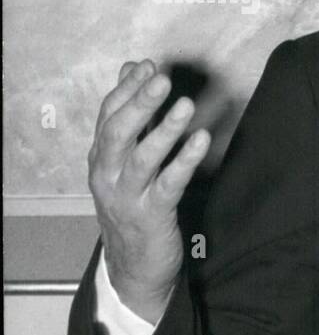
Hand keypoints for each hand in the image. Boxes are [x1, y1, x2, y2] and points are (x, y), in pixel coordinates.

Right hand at [87, 60, 209, 324]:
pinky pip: (168, 185)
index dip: (127, 90)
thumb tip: (132, 69)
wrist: (133, 268)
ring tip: (186, 105)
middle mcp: (107, 176)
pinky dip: (185, 161)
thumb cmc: (134, 206)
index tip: (148, 66)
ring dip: (164, 129)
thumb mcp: (124, 164)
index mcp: (100, 160)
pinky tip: (201, 141)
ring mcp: (128, 197)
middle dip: (140, 103)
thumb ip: (130, 118)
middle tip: (162, 79)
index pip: (107, 117)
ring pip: (141, 158)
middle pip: (118, 133)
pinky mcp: (153, 216)